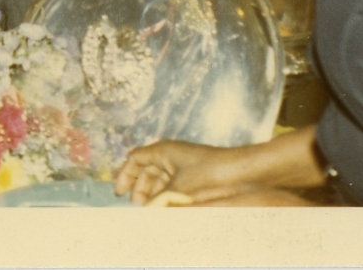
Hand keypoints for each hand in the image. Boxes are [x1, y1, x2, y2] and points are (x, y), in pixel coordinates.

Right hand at [114, 141, 250, 205]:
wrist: (243, 173)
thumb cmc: (210, 172)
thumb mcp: (179, 188)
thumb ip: (159, 200)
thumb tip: (145, 213)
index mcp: (163, 150)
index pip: (135, 158)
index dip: (125, 174)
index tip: (119, 192)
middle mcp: (170, 155)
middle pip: (146, 170)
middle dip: (138, 187)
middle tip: (136, 205)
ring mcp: (182, 166)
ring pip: (159, 179)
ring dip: (151, 194)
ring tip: (149, 210)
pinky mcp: (193, 177)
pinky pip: (172, 185)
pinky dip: (165, 196)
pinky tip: (164, 208)